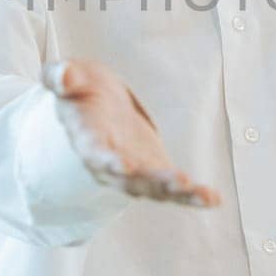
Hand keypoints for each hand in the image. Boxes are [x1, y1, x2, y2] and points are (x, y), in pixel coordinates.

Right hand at [43, 59, 219, 206]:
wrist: (95, 106)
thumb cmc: (82, 89)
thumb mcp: (72, 76)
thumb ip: (61, 76)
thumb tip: (62, 76)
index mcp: (87, 139)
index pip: (95, 153)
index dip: (107, 160)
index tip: (122, 166)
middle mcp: (110, 163)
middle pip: (130, 180)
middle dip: (153, 182)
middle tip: (177, 183)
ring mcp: (134, 171)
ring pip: (154, 188)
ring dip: (177, 192)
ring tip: (202, 195)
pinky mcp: (155, 172)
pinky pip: (174, 189)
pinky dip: (193, 196)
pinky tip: (214, 199)